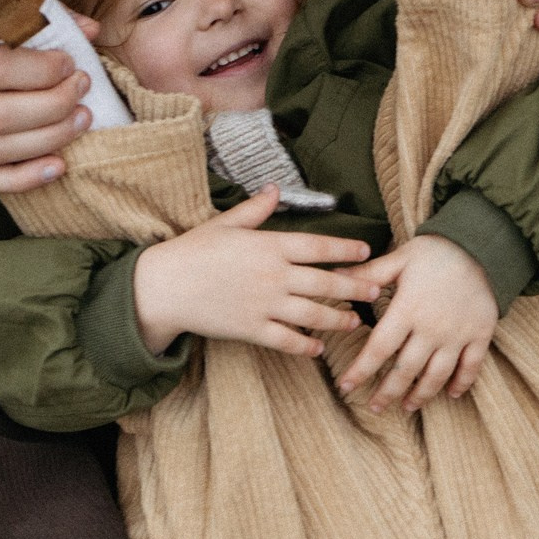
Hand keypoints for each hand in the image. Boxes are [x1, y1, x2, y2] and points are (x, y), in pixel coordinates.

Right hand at [130, 186, 380, 355]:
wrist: (162, 287)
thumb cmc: (192, 251)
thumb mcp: (224, 224)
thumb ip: (255, 210)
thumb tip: (274, 189)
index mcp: (269, 246)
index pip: (318, 246)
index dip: (345, 249)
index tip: (366, 252)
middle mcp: (273, 275)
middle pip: (325, 282)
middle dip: (354, 288)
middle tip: (375, 291)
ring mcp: (264, 304)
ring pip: (312, 314)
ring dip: (337, 319)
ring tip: (354, 323)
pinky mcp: (251, 329)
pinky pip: (286, 340)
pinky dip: (305, 346)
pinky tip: (318, 349)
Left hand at [340, 234, 498, 411]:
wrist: (482, 244)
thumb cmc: (437, 250)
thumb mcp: (400, 258)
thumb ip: (369, 273)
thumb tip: (334, 277)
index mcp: (407, 310)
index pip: (378, 349)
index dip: (360, 371)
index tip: (346, 387)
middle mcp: (431, 328)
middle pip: (405, 371)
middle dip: (387, 392)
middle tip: (374, 406)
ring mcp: (457, 335)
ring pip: (436, 376)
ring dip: (420, 395)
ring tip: (407, 406)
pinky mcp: (480, 335)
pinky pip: (471, 367)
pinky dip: (461, 383)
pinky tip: (451, 395)